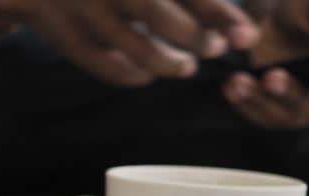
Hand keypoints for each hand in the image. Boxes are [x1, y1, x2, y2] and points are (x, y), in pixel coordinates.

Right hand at [0, 0, 259, 85]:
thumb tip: (230, 19)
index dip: (220, 13)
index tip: (246, 36)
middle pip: (158, 14)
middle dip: (196, 38)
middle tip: (213, 47)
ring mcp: (82, 7)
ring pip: (136, 49)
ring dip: (170, 65)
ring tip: (185, 66)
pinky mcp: (62, 34)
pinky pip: (105, 66)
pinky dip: (132, 75)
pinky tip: (146, 74)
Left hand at [224, 0, 308, 128]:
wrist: (285, 16)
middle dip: (292, 95)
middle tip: (273, 77)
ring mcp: (301, 110)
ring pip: (284, 117)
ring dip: (261, 100)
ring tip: (241, 81)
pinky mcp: (274, 109)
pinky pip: (259, 114)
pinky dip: (244, 101)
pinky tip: (231, 85)